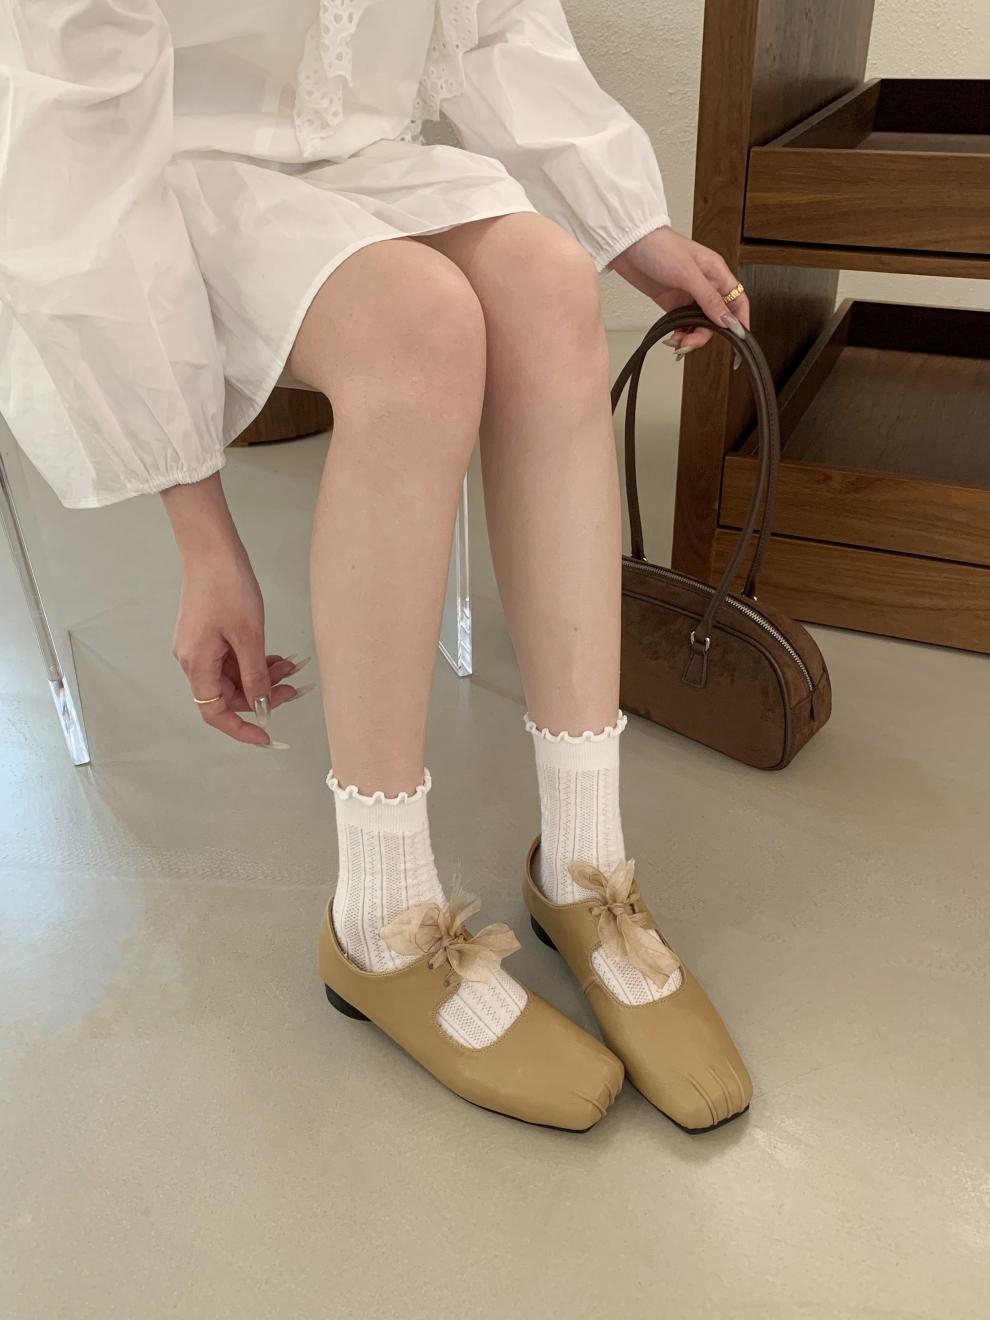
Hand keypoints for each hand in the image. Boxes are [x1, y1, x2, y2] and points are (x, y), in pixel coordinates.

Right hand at [161, 473, 308, 746]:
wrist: (211, 549)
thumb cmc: (228, 587)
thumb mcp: (249, 636)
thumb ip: (255, 676)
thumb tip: (261, 707)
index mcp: (197, 665)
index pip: (215, 713)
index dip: (241, 729)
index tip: (268, 736)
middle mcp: (193, 660)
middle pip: (227, 695)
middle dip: (261, 696)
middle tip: (292, 687)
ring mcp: (199, 646)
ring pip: (233, 676)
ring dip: (261, 676)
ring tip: (289, 667)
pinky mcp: (207, 634)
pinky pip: (231, 659)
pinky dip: (254, 661)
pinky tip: (276, 656)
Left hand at [610, 226, 749, 352]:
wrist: (628, 244)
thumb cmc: (659, 246)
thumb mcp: (688, 273)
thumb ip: (709, 298)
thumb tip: (727, 320)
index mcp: (716, 273)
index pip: (738, 301)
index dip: (740, 321)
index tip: (738, 340)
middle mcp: (705, 284)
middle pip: (717, 318)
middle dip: (705, 334)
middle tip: (689, 341)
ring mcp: (688, 294)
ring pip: (699, 324)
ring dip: (690, 336)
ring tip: (678, 341)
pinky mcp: (672, 301)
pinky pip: (682, 323)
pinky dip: (680, 333)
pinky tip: (673, 337)